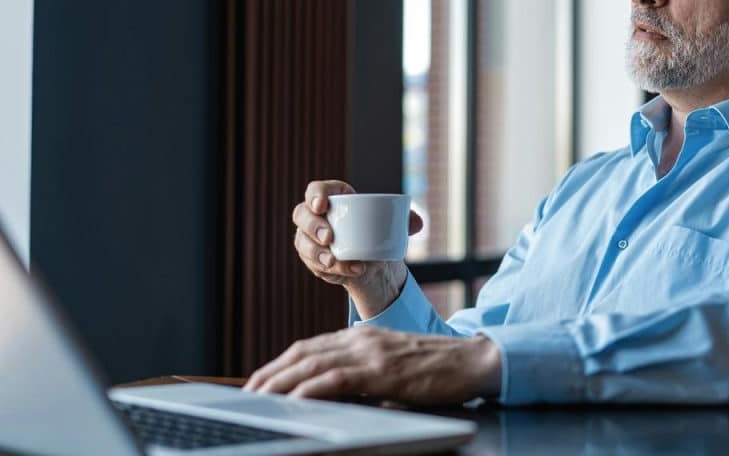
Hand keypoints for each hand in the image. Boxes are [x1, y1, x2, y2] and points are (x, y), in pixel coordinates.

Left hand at [242, 326, 502, 404]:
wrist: (472, 361)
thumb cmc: (436, 369)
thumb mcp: (392, 369)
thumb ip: (363, 377)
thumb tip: (332, 399)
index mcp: (362, 337)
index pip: (309, 347)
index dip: (279, 364)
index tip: (259, 381)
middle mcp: (361, 339)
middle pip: (302, 353)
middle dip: (270, 373)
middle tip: (247, 393)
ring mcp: (371, 351)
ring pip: (313, 363)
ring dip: (281, 381)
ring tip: (259, 398)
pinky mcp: (383, 370)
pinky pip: (338, 378)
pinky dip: (312, 388)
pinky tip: (296, 400)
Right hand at [293, 180, 422, 316]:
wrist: (372, 259)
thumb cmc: (377, 232)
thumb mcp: (392, 224)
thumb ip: (406, 220)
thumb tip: (418, 223)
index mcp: (334, 197)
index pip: (317, 189)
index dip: (315, 194)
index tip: (322, 205)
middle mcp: (315, 215)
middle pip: (302, 214)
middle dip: (313, 226)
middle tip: (329, 238)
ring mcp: (310, 238)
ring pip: (302, 242)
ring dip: (316, 252)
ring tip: (333, 260)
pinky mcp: (311, 258)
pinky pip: (312, 263)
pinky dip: (331, 268)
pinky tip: (349, 270)